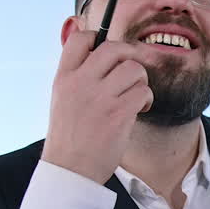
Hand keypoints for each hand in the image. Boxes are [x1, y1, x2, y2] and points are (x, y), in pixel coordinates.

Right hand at [41, 30, 152, 183]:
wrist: (70, 171)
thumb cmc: (70, 137)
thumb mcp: (62, 100)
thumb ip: (77, 76)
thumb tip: (97, 47)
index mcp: (63, 78)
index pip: (79, 38)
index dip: (97, 37)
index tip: (107, 51)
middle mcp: (80, 83)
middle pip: (114, 48)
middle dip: (129, 56)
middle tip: (132, 71)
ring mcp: (100, 98)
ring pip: (134, 69)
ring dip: (140, 81)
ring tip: (135, 96)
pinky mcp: (118, 114)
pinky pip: (143, 91)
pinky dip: (147, 99)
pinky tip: (139, 109)